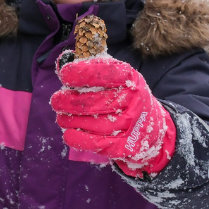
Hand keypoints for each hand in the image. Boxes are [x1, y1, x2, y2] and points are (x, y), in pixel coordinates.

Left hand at [51, 56, 175, 175]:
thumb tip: (62, 62)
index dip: (82, 72)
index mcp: (131, 79)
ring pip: (91, 123)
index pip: (106, 73)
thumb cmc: (126, 97)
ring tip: (61, 116)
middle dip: (68, 101)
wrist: (151, 127)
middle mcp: (132, 101)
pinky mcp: (124, 146)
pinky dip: (76, 137)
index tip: (65, 74)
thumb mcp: (119, 78)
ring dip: (68, 119)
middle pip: (93, 102)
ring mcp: (130, 125)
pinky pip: (95, 142)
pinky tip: (68, 132)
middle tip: (56, 100)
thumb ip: (93, 69)